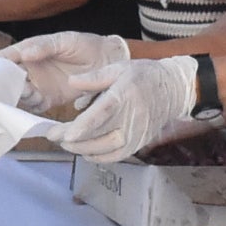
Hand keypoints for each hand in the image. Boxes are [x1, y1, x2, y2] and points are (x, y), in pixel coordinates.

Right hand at [0, 29, 130, 111]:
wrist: (108, 61)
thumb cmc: (85, 45)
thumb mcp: (64, 40)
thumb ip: (44, 46)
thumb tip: (25, 53)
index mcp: (29, 51)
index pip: (6, 58)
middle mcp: (30, 69)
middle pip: (8, 80)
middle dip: (4, 86)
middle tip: (6, 89)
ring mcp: (38, 85)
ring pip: (19, 95)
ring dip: (18, 97)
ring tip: (27, 94)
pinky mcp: (49, 99)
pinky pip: (34, 107)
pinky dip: (30, 109)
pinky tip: (35, 104)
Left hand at [53, 56, 199, 162]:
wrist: (173, 90)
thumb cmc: (144, 76)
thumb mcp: (119, 68)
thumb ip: (94, 77)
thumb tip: (70, 83)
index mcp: (124, 96)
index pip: (100, 116)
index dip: (81, 128)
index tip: (63, 134)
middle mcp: (131, 119)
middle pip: (97, 135)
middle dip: (71, 139)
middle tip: (52, 134)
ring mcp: (135, 135)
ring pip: (104, 149)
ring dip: (81, 148)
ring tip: (65, 142)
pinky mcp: (138, 144)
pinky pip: (114, 156)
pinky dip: (97, 157)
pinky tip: (84, 151)